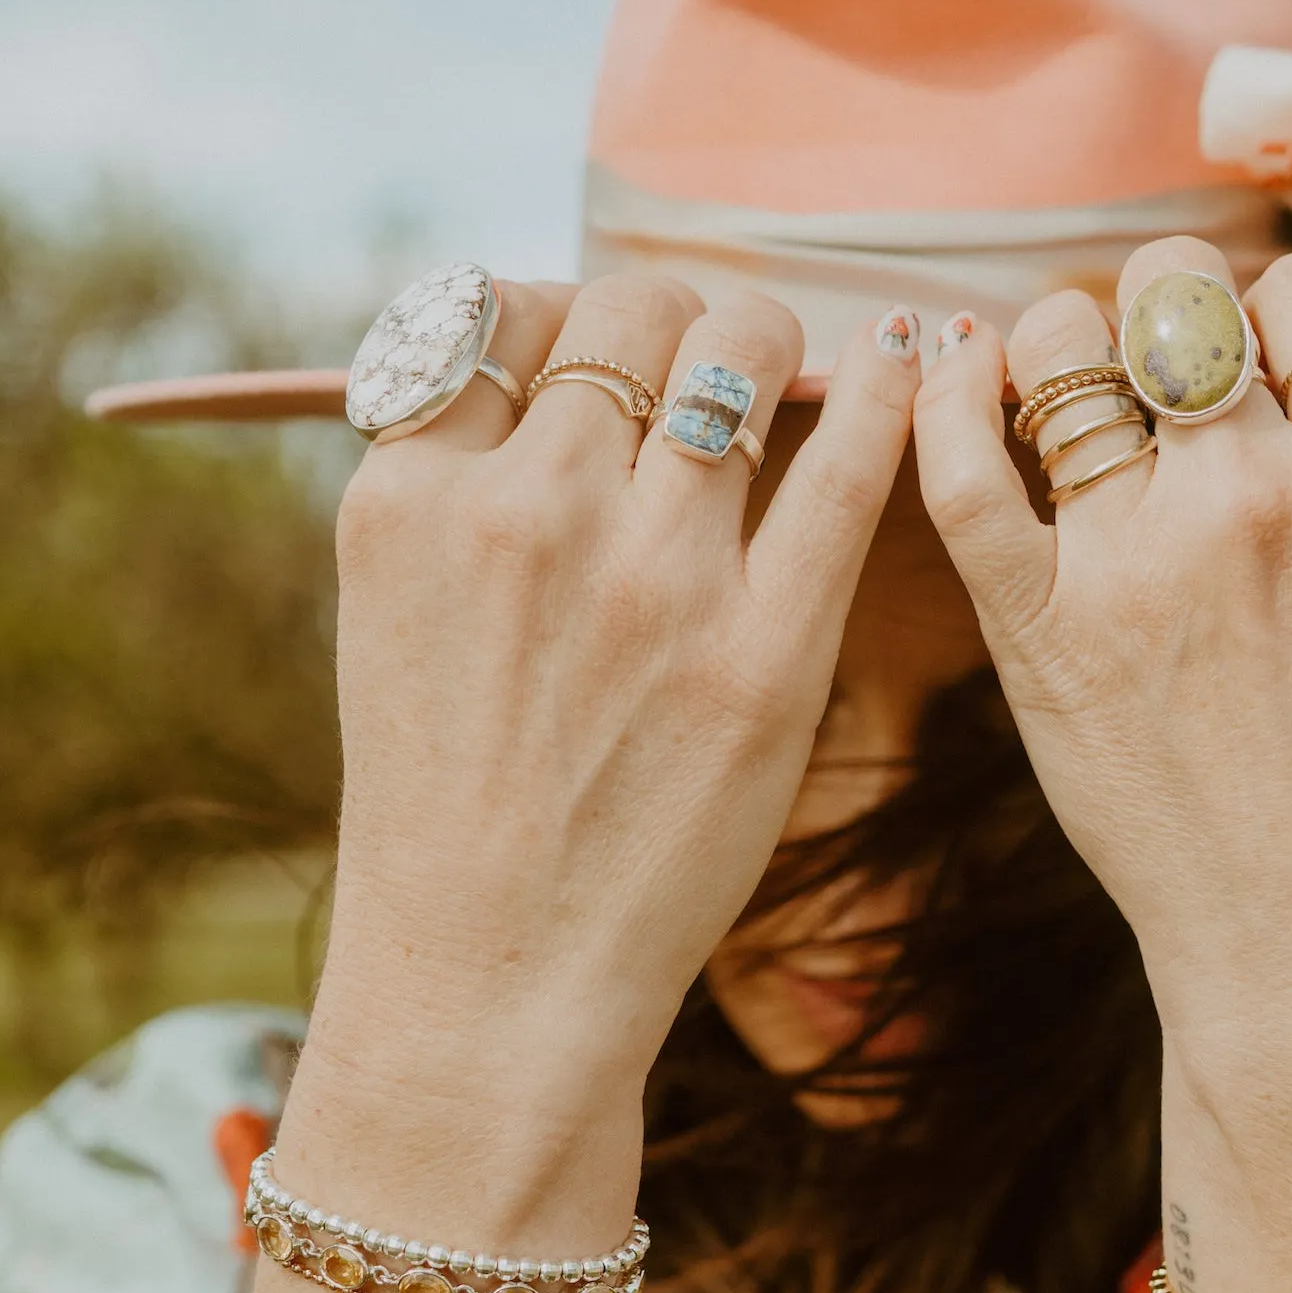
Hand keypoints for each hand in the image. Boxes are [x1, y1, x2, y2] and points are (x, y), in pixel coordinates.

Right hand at [320, 272, 921, 1113]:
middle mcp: (526, 518)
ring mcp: (653, 585)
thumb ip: (459, 481)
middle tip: (697, 365)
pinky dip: (882, 391)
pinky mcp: (766, 655)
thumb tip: (555, 354)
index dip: (559, 317)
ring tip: (777, 370)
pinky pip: (848, 466)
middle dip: (672, 320)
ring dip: (765, 344)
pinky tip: (898, 358)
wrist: (490, 980)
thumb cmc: (446, 797)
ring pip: (738, 356)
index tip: (592, 354)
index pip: (500, 312)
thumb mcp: (393, 610)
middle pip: (630, 312)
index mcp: (412, 500)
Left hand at [912, 243, 1291, 1124]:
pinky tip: (946, 378)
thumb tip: (1285, 373)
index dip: (1270, 308)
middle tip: (1151, 376)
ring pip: (1060, 348)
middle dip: (1159, 312)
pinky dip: (939, 402)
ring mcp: (1139, 556)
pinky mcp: (1039, 628)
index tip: (1254, 354)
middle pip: (1174, 291)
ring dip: (1056, 351)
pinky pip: (959, 467)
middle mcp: (1260, 489)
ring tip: (1064, 399)